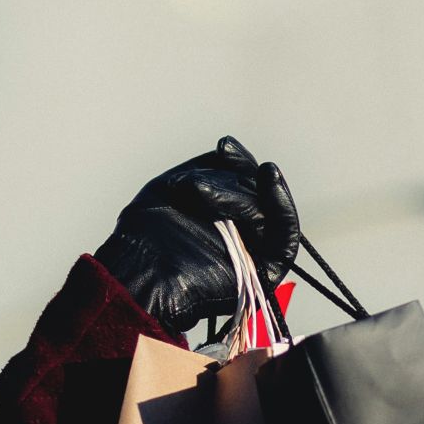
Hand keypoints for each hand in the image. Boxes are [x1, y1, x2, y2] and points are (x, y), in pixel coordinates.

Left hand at [92, 135, 299, 333]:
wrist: (138, 277)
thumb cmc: (146, 236)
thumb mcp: (170, 188)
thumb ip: (205, 169)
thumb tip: (229, 148)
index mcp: (221, 216)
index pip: (244, 183)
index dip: (238, 163)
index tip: (225, 146)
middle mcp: (241, 233)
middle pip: (257, 195)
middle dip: (234, 179)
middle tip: (202, 182)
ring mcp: (255, 252)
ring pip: (269, 212)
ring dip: (243, 194)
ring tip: (203, 193)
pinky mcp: (266, 272)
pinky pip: (286, 238)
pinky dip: (282, 207)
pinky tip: (269, 179)